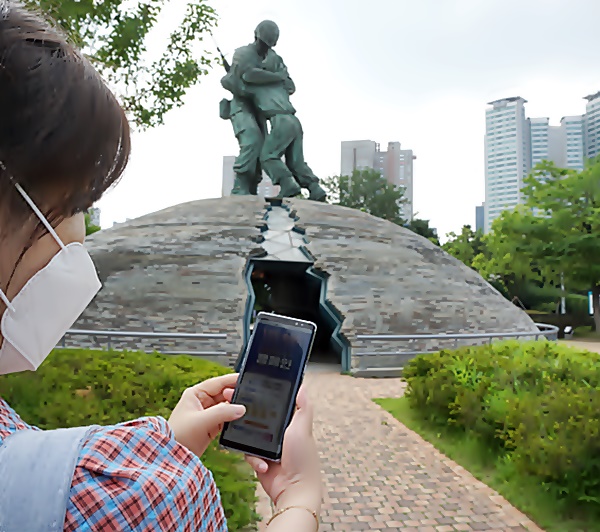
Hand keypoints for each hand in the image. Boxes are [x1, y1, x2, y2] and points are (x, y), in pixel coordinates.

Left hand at [168, 373, 245, 456]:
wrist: (173, 458)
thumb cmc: (179, 435)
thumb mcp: (201, 421)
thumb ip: (222, 412)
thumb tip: (241, 408)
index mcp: (196, 394)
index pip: (218, 382)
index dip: (232, 380)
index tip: (245, 379)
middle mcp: (202, 402)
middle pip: (224, 394)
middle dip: (235, 396)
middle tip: (246, 399)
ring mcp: (208, 414)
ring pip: (226, 406)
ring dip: (234, 408)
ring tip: (244, 409)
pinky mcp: (212, 426)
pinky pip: (226, 418)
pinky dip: (233, 419)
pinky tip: (240, 420)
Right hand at [245, 387, 321, 512]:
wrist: (293, 490)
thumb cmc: (303, 459)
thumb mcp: (303, 429)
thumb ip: (303, 407)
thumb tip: (303, 386)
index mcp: (290, 423)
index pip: (274, 405)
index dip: (263, 396)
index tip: (248, 387)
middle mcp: (278, 433)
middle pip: (258, 418)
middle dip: (247, 414)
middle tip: (234, 404)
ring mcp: (268, 447)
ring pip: (250, 435)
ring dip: (249, 440)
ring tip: (249, 439)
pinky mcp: (259, 459)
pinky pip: (248, 452)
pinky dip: (253, 458)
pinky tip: (263, 464)